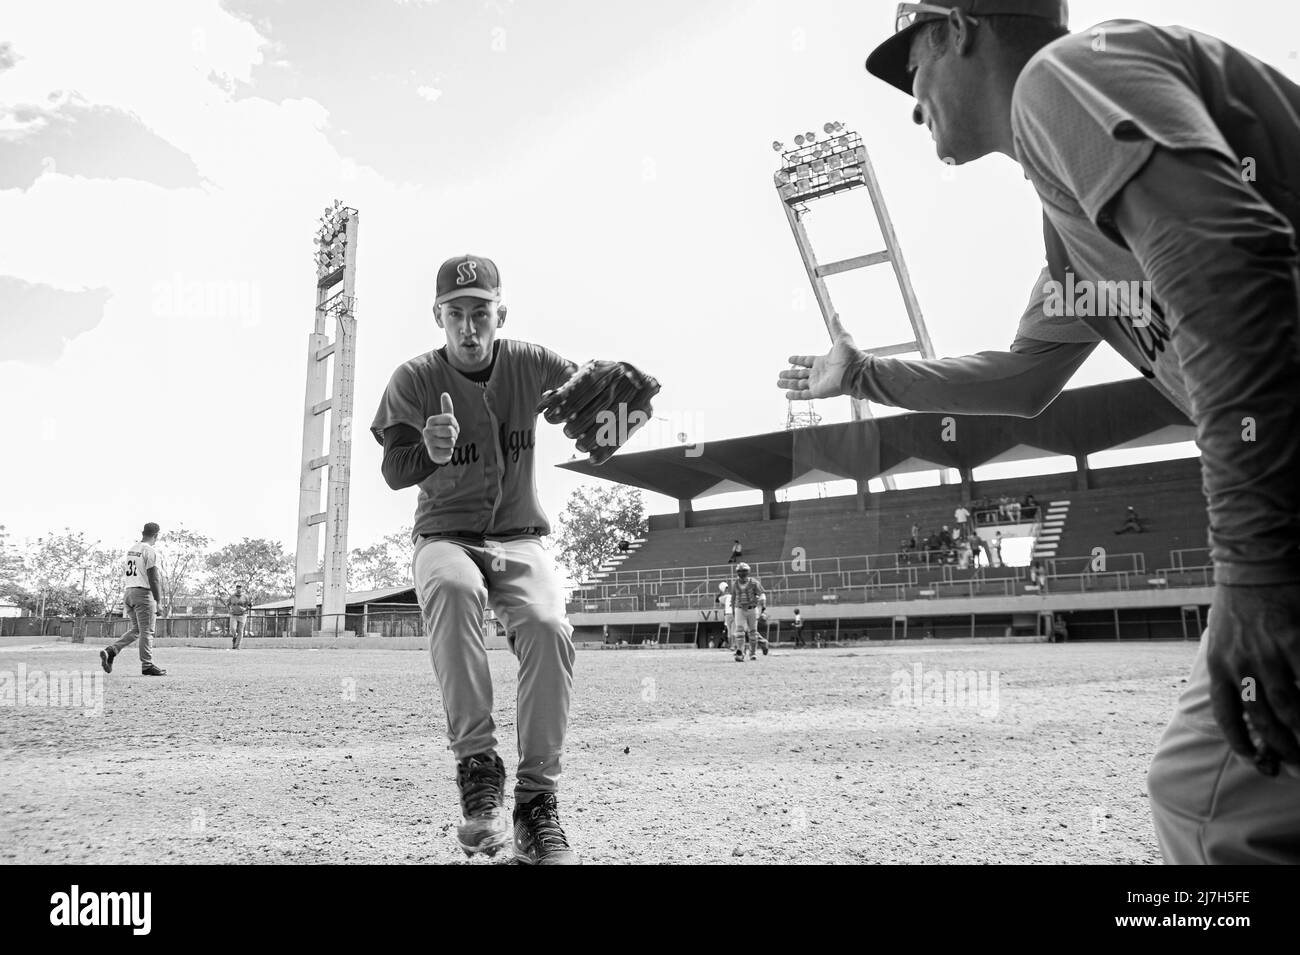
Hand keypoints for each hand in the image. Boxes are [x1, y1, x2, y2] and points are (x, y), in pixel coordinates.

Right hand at [423, 392, 458, 464]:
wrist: (435, 450)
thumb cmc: (442, 432)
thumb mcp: (445, 420)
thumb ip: (446, 408)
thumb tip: (445, 394)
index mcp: (431, 420)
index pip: (451, 419)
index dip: (455, 425)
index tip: (451, 427)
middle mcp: (427, 431)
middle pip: (451, 431)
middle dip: (454, 435)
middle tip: (449, 437)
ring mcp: (429, 442)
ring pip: (451, 442)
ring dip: (452, 444)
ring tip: (445, 443)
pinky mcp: (432, 453)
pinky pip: (449, 452)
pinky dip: (449, 452)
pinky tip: (443, 451)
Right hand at [778, 312, 858, 399]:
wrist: (856, 371)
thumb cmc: (851, 355)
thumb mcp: (842, 337)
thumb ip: (836, 326)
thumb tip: (835, 312)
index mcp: (822, 361)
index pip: (807, 361)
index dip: (798, 360)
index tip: (789, 359)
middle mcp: (819, 373)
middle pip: (800, 374)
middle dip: (790, 374)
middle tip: (780, 374)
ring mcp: (818, 383)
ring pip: (799, 384)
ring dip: (788, 384)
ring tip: (778, 383)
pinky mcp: (818, 392)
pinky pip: (803, 395)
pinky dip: (795, 396)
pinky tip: (786, 396)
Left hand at [1207, 582, 1299, 774]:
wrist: (1252, 561)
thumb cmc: (1240, 601)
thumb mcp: (1223, 637)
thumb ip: (1232, 667)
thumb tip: (1249, 699)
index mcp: (1219, 665)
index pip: (1227, 715)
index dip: (1242, 743)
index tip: (1257, 762)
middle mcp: (1239, 663)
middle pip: (1262, 719)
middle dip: (1282, 748)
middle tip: (1298, 767)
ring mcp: (1267, 652)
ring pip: (1288, 707)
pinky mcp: (1292, 638)